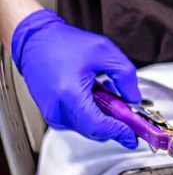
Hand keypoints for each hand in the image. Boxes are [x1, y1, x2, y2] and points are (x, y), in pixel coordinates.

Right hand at [11, 9, 140, 148]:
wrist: (36, 41)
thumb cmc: (63, 43)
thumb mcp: (104, 51)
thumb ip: (125, 75)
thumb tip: (133, 97)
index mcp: (70, 94)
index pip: (99, 125)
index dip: (119, 131)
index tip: (132, 134)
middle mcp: (57, 109)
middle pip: (93, 131)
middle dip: (114, 126)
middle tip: (129, 116)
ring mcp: (52, 113)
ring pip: (85, 128)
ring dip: (102, 119)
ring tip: (109, 95)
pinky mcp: (50, 113)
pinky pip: (75, 122)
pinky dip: (89, 115)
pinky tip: (94, 97)